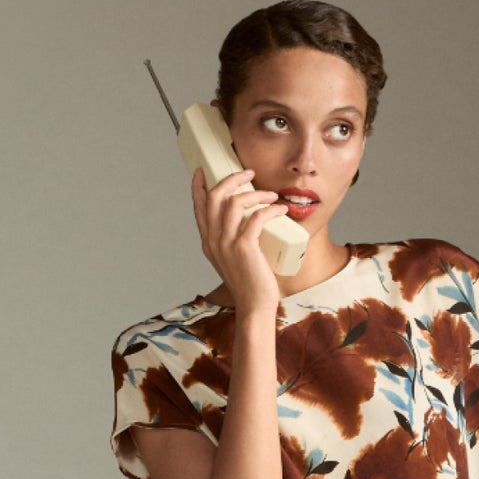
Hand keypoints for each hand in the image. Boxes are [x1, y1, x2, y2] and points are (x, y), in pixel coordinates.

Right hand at [193, 165, 287, 313]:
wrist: (254, 307)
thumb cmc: (249, 284)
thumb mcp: (233, 260)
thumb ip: (233, 240)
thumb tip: (249, 218)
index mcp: (208, 242)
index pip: (198, 207)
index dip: (199, 186)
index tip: (202, 171)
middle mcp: (213, 241)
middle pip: (214, 196)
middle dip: (231, 178)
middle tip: (248, 173)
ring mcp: (227, 244)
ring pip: (234, 202)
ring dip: (255, 192)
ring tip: (270, 194)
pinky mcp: (244, 248)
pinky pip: (256, 217)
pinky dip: (270, 209)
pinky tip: (279, 208)